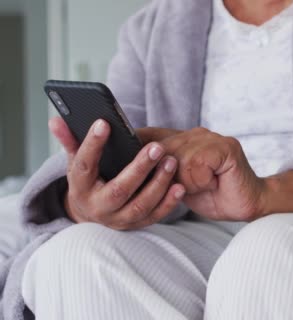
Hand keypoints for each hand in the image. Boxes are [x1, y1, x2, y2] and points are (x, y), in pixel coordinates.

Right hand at [49, 117, 185, 229]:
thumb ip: (70, 141)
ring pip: (140, 205)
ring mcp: (118, 218)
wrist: (93, 213)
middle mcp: (98, 207)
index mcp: (80, 187)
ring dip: (158, 184)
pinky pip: (155, 216)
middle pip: (119, 190)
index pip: (84, 165)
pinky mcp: (137, 225)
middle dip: (139, 168)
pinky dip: (169, 203)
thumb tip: (56, 120)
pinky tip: (180, 187)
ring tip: (171, 161)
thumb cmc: (89, 179)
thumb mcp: (76, 162)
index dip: (92, 144)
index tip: (104, 123)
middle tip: (156, 147)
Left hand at [138, 127, 264, 221]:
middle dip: (167, 175)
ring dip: (187, 180)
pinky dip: (200, 180)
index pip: (152, 136)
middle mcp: (197, 134)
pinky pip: (197, 164)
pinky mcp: (227, 147)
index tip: (125, 156)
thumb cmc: (212, 195)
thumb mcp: (178, 183)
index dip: (138, 145)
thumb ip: (161, 170)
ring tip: (202, 186)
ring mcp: (213, 138)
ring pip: (179, 158)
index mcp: (184, 139)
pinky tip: (212, 184)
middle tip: (185, 187)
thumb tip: (131, 167)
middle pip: (163, 150)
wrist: (246, 204)